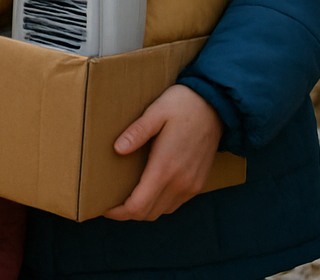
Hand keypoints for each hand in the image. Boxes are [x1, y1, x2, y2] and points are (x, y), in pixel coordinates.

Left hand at [104, 84, 223, 220]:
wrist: (216, 107)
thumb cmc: (182, 106)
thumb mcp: (156, 112)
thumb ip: (137, 132)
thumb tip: (117, 149)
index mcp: (166, 167)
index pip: (139, 205)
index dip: (119, 212)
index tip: (103, 208)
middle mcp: (180, 182)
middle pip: (148, 213)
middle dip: (126, 213)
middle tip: (109, 203)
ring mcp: (191, 185)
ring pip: (162, 211)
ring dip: (142, 210)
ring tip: (124, 198)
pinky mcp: (198, 183)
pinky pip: (174, 204)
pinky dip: (158, 204)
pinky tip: (146, 192)